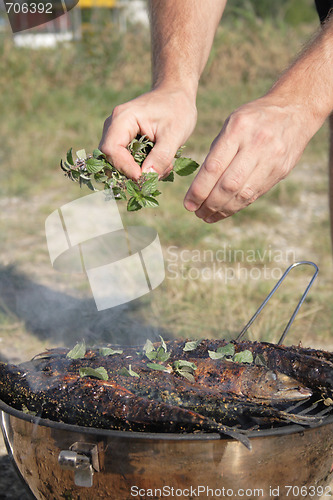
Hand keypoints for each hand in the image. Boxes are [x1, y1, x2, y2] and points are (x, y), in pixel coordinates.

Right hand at [99, 87, 196, 179]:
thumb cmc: (177, 110)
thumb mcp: (174, 134)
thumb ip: (161, 156)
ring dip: (138, 171)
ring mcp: (116, 133)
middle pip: (110, 158)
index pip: (111, 149)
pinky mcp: (123, 140)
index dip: (125, 168)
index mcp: (122, 118)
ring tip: (161, 167)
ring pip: (118, 162)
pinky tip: (158, 163)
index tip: (144, 178)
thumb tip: (146, 177)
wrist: (176, 95)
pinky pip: (125, 160)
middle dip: (132, 171)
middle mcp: (113, 125)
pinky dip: (140, 167)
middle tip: (156, 174)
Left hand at [183, 96, 315, 222]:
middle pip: (228, 185)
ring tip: (207, 216)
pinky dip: (237, 206)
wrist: (295, 110)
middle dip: (209, 203)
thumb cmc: (253, 118)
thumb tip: (199, 185)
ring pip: (243, 194)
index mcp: (238, 129)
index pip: (214, 167)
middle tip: (196, 212)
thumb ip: (217, 151)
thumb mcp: (231, 123)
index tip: (188, 204)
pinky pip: (255, 194)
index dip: (199, 190)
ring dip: (222, 210)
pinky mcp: (280, 171)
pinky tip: (224, 211)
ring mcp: (271, 159)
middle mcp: (256, 144)